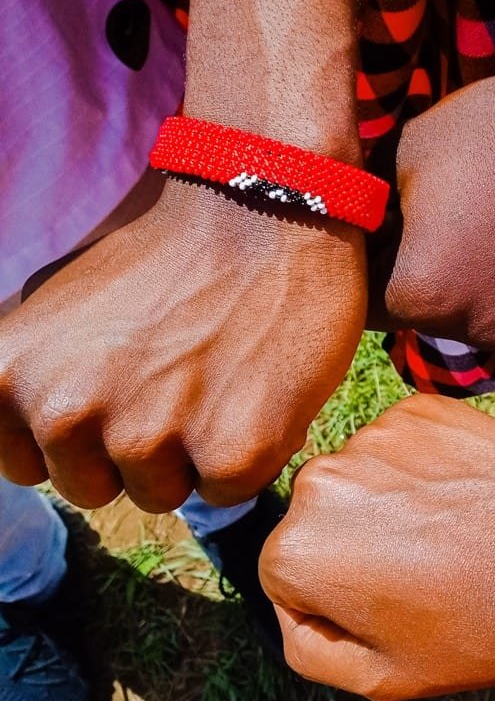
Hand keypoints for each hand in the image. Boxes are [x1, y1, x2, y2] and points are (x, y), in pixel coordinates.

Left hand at [0, 179, 365, 511]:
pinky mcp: (231, 455)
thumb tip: (15, 431)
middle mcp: (64, 415)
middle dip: (132, 446)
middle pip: (91, 489)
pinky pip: (226, 492)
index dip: (79, 430)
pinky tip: (254, 386)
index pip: (26, 466)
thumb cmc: (165, 251)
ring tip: (216, 372)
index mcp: (7, 377)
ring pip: (161, 494)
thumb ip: (25, 373)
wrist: (264, 206)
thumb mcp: (53, 298)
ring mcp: (148, 439)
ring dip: (191, 450)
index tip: (115, 376)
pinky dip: (248, 450)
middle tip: (173, 369)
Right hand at [259, 393, 494, 699]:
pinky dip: (429, 466)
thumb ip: (309, 647)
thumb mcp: (381, 677)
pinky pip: (404, 442)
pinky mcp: (423, 406)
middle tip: (431, 573)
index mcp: (296, 550)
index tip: (397, 609)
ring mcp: (375, 434)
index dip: (340, 603)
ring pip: (365, 477)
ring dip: (395, 501)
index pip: (286, 578)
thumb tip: (292, 606)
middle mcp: (320, 478)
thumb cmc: (483, 630)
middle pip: (323, 519)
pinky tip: (473, 498)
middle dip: (361, 545)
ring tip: (459, 536)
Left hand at [375, 49, 494, 347]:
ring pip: (483, 310)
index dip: (374, 264)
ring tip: (494, 219)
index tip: (386, 232)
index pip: (371, 302)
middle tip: (443, 220)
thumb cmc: (491, 132)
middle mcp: (475, 328)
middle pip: (430, 313)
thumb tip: (361, 219)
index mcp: (422, 296)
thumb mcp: (403, 155)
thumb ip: (372, 205)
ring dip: (479, 278)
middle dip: (428, 275)